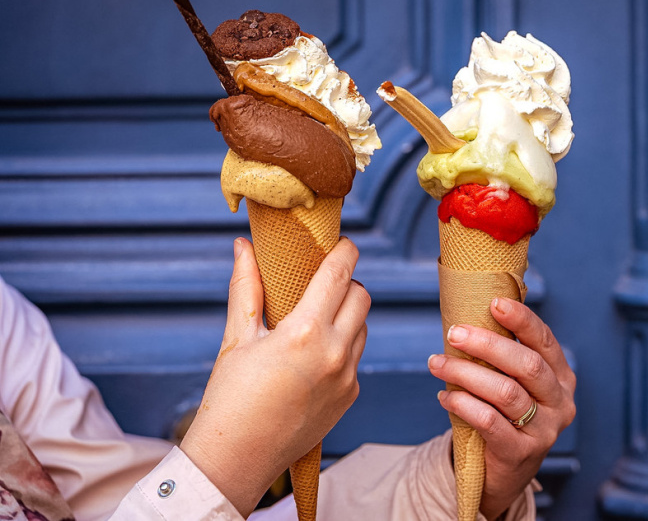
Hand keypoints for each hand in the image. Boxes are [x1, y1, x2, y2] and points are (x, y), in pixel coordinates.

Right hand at [180, 237, 369, 516]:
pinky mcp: (350, 397)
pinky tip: (313, 356)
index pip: (340, 274)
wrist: (236, 460)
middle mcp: (335, 353)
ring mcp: (347, 378)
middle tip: (324, 282)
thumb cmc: (229, 398)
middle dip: (348, 282)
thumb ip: (246, 287)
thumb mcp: (237, 339)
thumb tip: (243, 246)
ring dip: (348, 315)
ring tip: (316, 319)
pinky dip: (343, 346)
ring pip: (363, 327)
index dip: (345, 251)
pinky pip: (357, 358)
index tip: (343, 243)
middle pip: (362, 296)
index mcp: (305, 332)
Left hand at [427, 298, 575, 519]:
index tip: (494, 303)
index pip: (544, 341)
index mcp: (561, 377)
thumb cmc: (503, 415)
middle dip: (487, 345)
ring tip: (437, 364)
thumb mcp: (512, 383)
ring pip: (505, 392)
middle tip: (454, 334)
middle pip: (527, 364)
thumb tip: (470, 313)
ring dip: (465, 374)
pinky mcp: (522, 452)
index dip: (522, 320)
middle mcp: (559, 402)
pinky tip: (445, 397)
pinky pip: (489, 421)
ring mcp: (545, 430)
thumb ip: (503, 355)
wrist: (502, 473)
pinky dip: (463, 405)